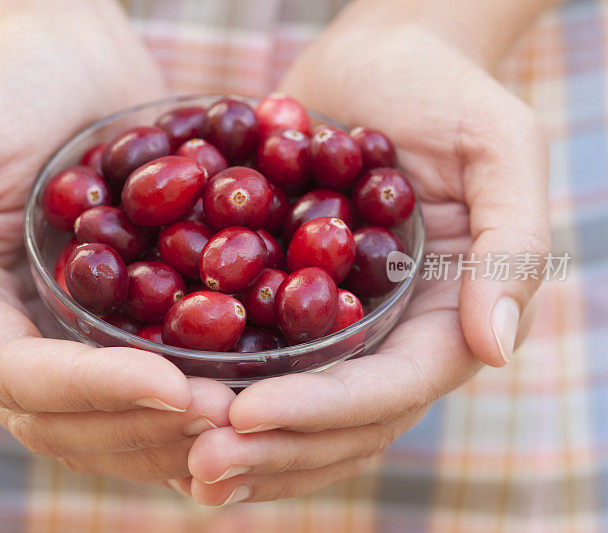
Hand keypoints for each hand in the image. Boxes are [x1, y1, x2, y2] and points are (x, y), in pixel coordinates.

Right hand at [0, 0, 234, 483]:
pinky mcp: (119, 320)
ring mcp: (70, 335)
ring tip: (250, 417)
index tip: (175, 390)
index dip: (98, 392)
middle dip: (148, 425)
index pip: (25, 382)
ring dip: (179, 429)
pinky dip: (196, 395)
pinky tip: (252, 396)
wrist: (64, 55)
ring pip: (117, 418)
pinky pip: (155, 372)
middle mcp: (13, 341)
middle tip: (230, 418)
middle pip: (73, 421)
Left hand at [185, 21, 549, 503]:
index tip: (248, 414)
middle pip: (336, 421)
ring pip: (292, 409)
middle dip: (271, 450)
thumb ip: (512, 245)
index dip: (323, 412)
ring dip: (236, 444)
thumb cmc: (446, 93)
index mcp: (443, 318)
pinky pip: (253, 361)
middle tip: (197, 469)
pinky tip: (162, 413)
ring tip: (174, 466)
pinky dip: (214, 394)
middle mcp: (387, 337)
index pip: (387, 389)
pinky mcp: (288, 302)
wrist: (378, 65)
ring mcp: (335, 327)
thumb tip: (494, 348)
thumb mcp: (499, 148)